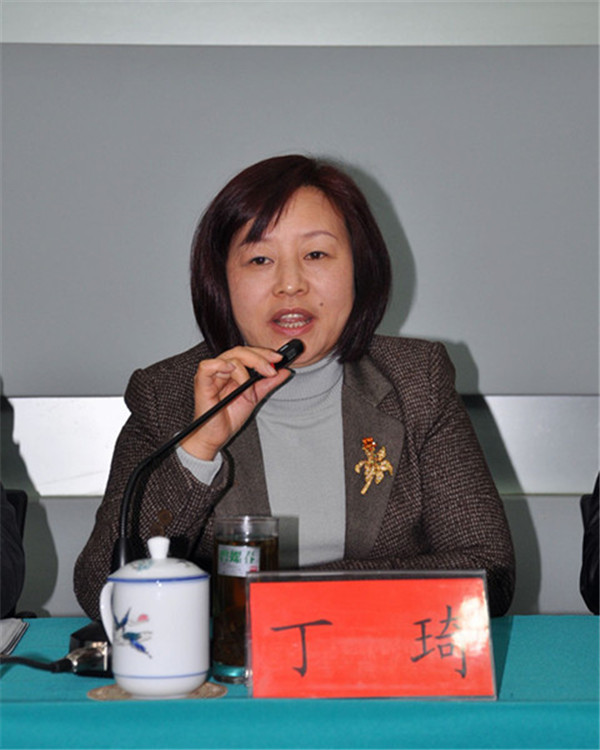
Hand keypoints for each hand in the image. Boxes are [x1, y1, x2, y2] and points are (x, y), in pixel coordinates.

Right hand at [179, 346, 291, 460]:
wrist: (216, 436)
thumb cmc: (229, 417)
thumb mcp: (254, 398)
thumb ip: (268, 383)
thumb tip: (284, 371)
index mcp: (233, 371)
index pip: (248, 353)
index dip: (264, 353)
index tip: (279, 359)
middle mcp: (221, 369)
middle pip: (240, 351)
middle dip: (259, 359)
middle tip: (271, 371)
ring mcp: (211, 375)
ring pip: (229, 358)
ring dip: (245, 372)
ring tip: (249, 392)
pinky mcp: (201, 383)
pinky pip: (207, 366)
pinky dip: (220, 366)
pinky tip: (230, 371)